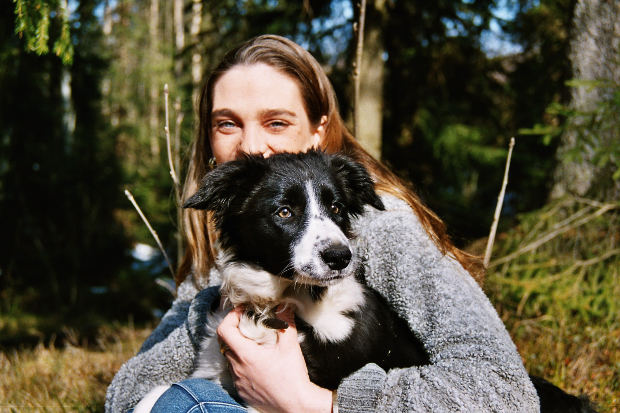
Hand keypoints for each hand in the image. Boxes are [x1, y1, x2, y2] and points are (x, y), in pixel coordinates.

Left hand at [217, 305, 331, 412]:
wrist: (296, 405)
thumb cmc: (292, 376)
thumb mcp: (290, 345)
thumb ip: (285, 322)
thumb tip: (284, 306)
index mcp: (245, 354)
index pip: (224, 330)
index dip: (231, 317)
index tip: (242, 312)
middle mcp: (237, 368)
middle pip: (226, 343)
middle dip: (236, 330)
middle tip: (251, 325)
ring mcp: (238, 381)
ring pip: (230, 358)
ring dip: (239, 348)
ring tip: (257, 345)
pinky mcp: (242, 391)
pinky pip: (236, 373)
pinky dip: (243, 364)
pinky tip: (259, 364)